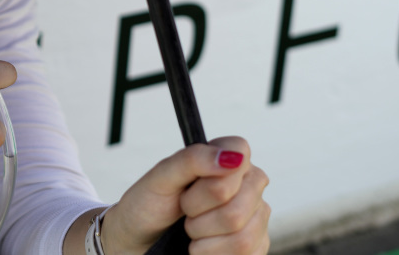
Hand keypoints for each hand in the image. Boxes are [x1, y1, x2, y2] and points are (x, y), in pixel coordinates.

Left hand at [103, 137, 269, 254]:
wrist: (141, 238)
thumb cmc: (150, 204)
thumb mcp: (160, 177)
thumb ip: (192, 159)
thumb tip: (230, 157)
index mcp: (227, 158)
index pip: (240, 155)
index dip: (209, 181)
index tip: (187, 190)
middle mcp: (249, 184)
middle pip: (237, 207)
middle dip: (198, 215)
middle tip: (185, 212)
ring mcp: (257, 216)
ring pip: (242, 237)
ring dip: (204, 238)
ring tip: (191, 230)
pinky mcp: (257, 245)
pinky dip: (213, 254)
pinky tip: (203, 246)